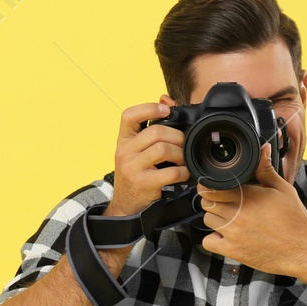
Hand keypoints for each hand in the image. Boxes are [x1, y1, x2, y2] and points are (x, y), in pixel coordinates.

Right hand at [105, 99, 187, 218]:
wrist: (125, 205)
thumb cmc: (135, 175)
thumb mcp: (136, 151)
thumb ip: (150, 128)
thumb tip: (166, 99)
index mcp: (123, 141)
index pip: (129, 116)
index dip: (149, 108)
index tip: (166, 110)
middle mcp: (124, 152)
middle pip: (156, 132)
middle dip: (176, 136)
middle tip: (183, 144)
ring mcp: (133, 168)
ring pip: (163, 149)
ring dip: (180, 154)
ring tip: (182, 160)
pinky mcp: (144, 183)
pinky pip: (171, 172)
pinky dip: (183, 172)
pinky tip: (183, 174)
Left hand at [197, 143, 306, 277]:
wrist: (302, 248)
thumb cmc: (293, 219)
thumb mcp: (283, 189)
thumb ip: (266, 169)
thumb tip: (263, 149)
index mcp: (248, 195)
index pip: (212, 187)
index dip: (209, 186)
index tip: (213, 187)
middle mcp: (237, 213)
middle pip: (207, 202)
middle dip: (213, 201)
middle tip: (226, 203)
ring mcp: (233, 233)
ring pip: (207, 220)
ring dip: (215, 218)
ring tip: (230, 219)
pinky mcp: (232, 250)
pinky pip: (208, 242)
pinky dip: (213, 239)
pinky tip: (225, 236)